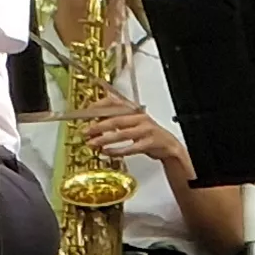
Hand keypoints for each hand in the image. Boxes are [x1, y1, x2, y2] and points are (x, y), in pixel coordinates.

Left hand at [72, 99, 191, 181]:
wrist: (169, 146)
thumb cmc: (148, 134)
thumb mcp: (133, 123)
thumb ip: (117, 120)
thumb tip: (95, 121)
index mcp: (134, 110)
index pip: (114, 102)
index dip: (98, 106)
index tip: (85, 113)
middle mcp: (140, 117)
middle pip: (115, 120)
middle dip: (98, 126)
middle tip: (86, 131)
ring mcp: (146, 130)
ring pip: (121, 134)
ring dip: (104, 139)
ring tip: (92, 143)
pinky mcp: (149, 143)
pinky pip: (130, 147)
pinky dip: (117, 150)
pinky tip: (107, 152)